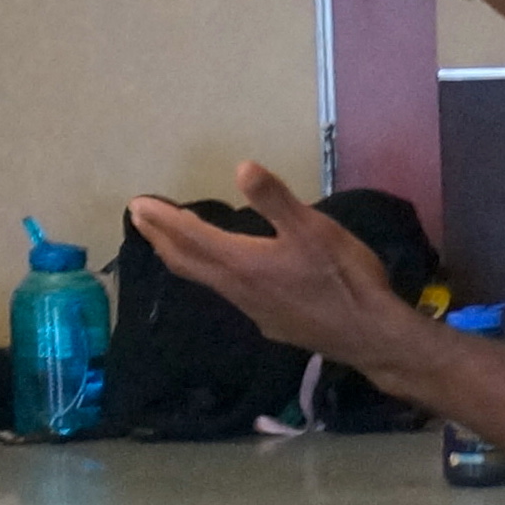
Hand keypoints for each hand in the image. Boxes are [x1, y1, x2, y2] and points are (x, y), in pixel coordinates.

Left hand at [128, 163, 413, 373]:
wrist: (368, 336)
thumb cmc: (343, 278)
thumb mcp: (314, 229)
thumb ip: (276, 200)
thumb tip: (241, 168)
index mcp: (243, 263)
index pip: (191, 237)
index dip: (162, 219)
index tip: (136, 205)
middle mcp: (237, 289)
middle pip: (187, 262)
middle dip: (160, 238)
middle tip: (138, 218)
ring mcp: (251, 309)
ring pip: (204, 279)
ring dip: (182, 256)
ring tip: (169, 239)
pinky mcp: (269, 322)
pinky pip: (226, 292)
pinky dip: (209, 272)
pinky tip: (223, 271)